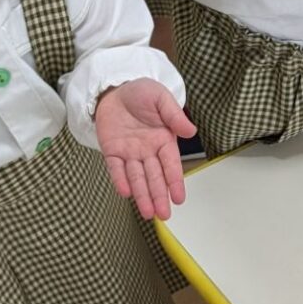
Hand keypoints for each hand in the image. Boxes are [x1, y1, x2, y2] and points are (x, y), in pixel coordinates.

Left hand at [95, 79, 194, 219]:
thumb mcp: (161, 98)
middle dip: (159, 196)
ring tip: (147, 213)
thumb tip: (190, 131)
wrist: (114, 88)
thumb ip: (174, 115)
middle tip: (164, 215)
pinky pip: (115, 168)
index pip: (171, 165)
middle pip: (155, 177)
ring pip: (137, 177)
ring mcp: (129, 153)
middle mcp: (148, 150)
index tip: (180, 198)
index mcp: (163, 140)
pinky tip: (126, 193)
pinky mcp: (111, 151)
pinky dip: (120, 180)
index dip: (175, 182)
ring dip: (142, 195)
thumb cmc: (141, 93)